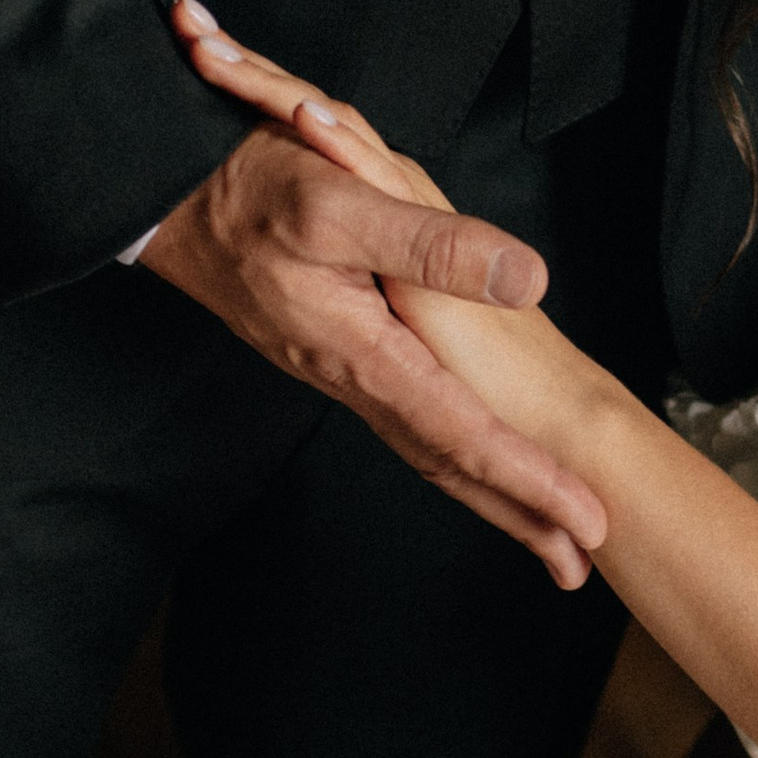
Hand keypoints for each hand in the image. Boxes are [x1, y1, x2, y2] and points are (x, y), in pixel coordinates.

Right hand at [141, 2, 605, 588]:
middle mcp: (355, 378)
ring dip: (489, 496)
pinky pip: (408, 427)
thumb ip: (429, 244)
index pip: (464, 434)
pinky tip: (472, 465)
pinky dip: (452, 458)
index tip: (586, 521)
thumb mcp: (338, 204)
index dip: (531, 479)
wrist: (171, 198)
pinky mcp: (339, 355)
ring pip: (428, 453)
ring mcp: (344, 372)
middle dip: (519, 515)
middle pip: (450, 465)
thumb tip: (523, 278)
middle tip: (580, 566)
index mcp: (366, 352)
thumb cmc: (248, 191)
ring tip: (544, 534)